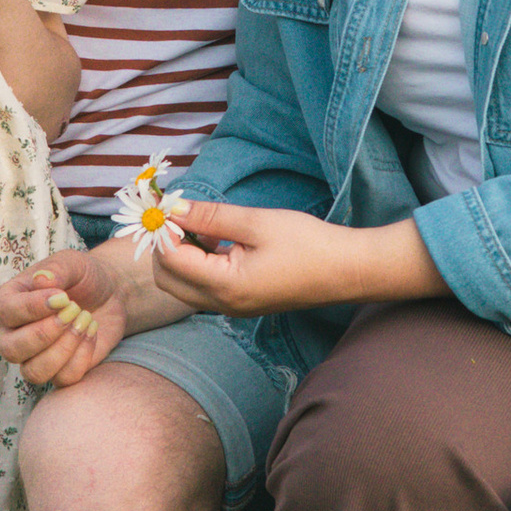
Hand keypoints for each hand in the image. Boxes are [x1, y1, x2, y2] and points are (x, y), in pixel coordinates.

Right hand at [0, 242, 124, 387]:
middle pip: (11, 350)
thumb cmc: (82, 277)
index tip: (63, 296)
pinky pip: (63, 379)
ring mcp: (33, 358)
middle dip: (46, 332)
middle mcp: (12, 335)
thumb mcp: (71, 263)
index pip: (6, 312)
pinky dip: (82, 356)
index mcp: (6, 304)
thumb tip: (41, 280)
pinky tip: (91, 332)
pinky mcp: (59, 372)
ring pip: (34, 372)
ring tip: (85, 320)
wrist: (110, 295)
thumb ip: (55, 270)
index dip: (33, 307)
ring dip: (64, 348)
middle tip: (75, 309)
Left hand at [152, 198, 369, 317]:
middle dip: (165, 245)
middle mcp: (223, 304)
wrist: (347, 271)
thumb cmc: (308, 244)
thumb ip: (210, 217)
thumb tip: (173, 208)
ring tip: (201, 223)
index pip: (171, 260)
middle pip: (168, 278)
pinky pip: (202, 286)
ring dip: (181, 254)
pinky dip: (198, 262)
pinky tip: (216, 239)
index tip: (168, 203)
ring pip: (182, 285)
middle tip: (180, 213)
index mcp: (225, 286)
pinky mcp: (240, 303)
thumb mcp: (256, 222)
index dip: (163, 230)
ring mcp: (231, 307)